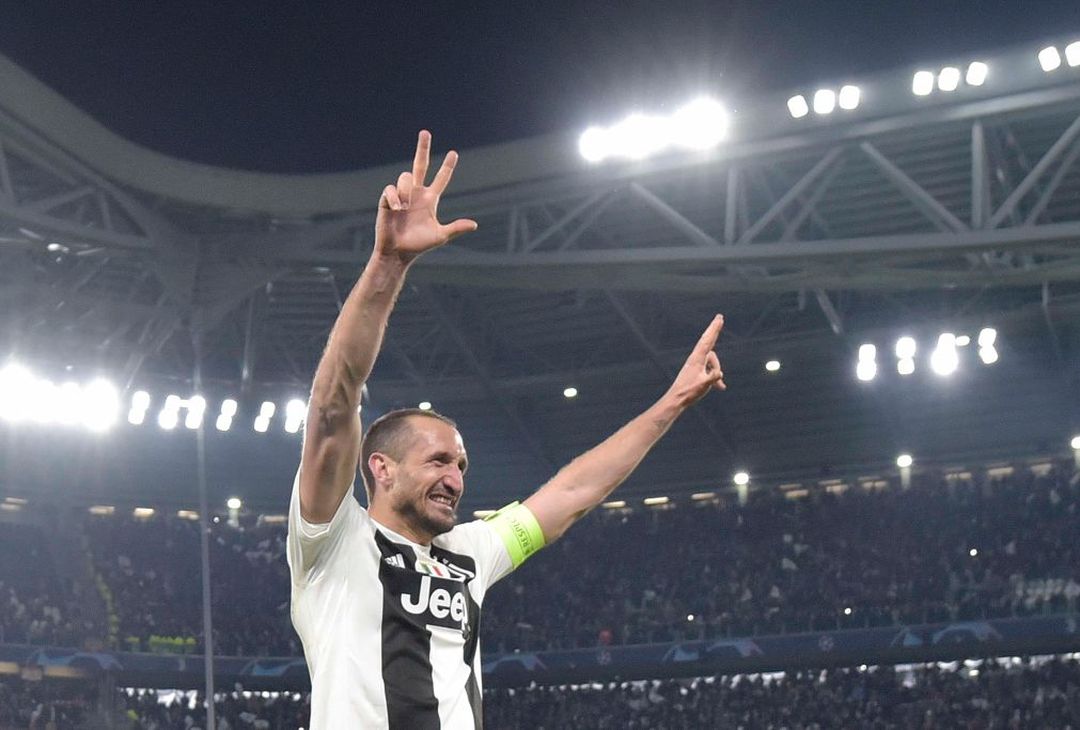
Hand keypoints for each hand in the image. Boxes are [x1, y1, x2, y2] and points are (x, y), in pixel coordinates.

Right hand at [374, 130, 477, 262]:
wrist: (397, 252)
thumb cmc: (419, 245)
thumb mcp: (440, 236)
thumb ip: (456, 228)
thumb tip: (475, 225)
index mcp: (430, 200)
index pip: (441, 179)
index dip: (447, 167)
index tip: (454, 153)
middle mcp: (416, 194)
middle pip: (420, 165)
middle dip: (422, 148)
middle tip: (425, 132)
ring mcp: (402, 195)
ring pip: (406, 177)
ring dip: (406, 190)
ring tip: (404, 208)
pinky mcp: (387, 199)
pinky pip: (391, 189)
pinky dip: (395, 198)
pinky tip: (396, 209)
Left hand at [667, 315, 726, 406]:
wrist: (677, 399)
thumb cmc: (689, 392)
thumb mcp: (703, 385)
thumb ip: (713, 378)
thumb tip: (720, 373)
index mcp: (697, 359)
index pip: (708, 341)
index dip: (714, 329)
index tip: (719, 319)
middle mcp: (695, 358)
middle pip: (708, 341)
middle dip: (714, 330)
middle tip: (720, 317)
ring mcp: (695, 363)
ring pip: (711, 361)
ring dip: (718, 371)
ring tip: (721, 386)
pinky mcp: (695, 370)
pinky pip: (709, 369)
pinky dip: (715, 376)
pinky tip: (721, 387)